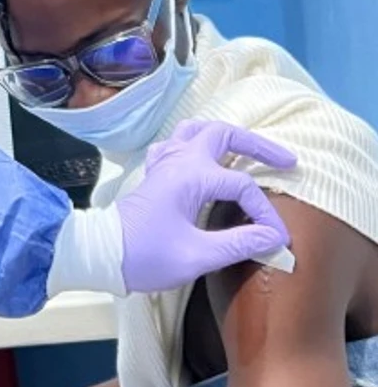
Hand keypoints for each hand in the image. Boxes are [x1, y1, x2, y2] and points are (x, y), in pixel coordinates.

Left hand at [119, 119, 295, 293]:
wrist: (101, 254)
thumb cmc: (145, 255)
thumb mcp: (197, 256)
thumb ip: (239, 244)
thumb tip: (274, 238)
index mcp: (191, 176)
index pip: (242, 186)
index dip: (265, 213)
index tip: (278, 240)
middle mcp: (178, 161)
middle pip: (223, 134)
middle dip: (257, 145)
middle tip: (285, 162)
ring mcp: (164, 164)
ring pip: (197, 131)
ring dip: (226, 136)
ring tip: (249, 152)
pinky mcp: (155, 174)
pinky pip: (178, 144)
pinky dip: (198, 144)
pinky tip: (206, 159)